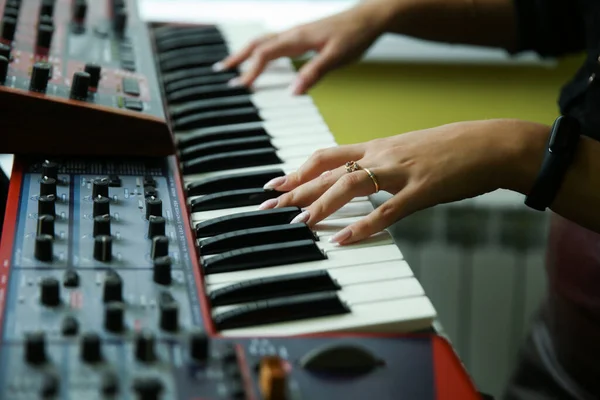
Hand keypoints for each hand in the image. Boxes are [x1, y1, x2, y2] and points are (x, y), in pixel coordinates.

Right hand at [213, 1, 389, 93]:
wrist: (369, 18)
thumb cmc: (355, 36)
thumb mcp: (336, 57)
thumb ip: (314, 73)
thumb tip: (293, 92)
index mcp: (297, 38)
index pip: (265, 53)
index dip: (251, 70)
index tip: (239, 87)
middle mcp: (293, 33)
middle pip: (257, 43)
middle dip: (237, 57)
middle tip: (219, 70)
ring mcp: (297, 34)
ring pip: (264, 41)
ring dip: (246, 53)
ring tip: (232, 65)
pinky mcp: (303, 36)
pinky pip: (274, 42)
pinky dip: (261, 51)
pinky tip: (261, 59)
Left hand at [258, 119, 547, 243]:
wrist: (491, 143)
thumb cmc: (452, 148)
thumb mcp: (410, 149)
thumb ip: (384, 163)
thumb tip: (363, 179)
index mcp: (379, 146)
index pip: (327, 155)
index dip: (298, 169)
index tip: (276, 181)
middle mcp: (382, 155)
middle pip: (328, 170)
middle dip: (295, 188)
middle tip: (268, 204)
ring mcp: (401, 172)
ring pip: (349, 185)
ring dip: (320, 204)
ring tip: (298, 221)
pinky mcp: (421, 191)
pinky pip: (385, 211)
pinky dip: (362, 227)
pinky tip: (342, 240)